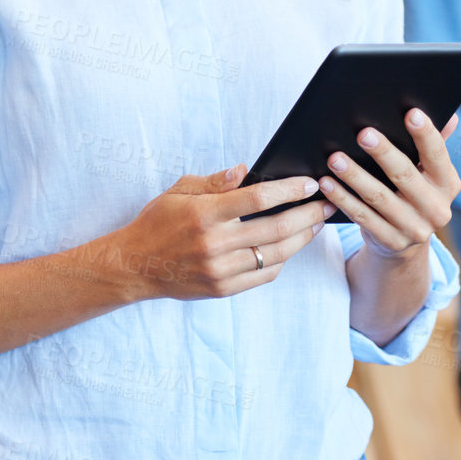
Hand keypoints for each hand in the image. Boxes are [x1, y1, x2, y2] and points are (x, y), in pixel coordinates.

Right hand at [111, 164, 336, 301]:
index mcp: (203, 213)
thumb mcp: (177, 192)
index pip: (257, 198)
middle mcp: (214, 243)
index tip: (308, 184)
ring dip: (301, 238)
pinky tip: (288, 247)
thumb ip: (213, 182)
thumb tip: (246, 171)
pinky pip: (264, 274)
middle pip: (275, 228)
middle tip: (325, 204)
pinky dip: (281, 260)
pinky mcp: (223, 288)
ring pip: (276, 253)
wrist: (135, 264)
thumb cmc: (157, 223)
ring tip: (314, 225)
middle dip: (307, 214)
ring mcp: (220, 269)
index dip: (288, 190)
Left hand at [319, 109, 460, 258]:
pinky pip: (362, 217)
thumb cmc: (411, 194)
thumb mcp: (426, 175)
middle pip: (406, 175)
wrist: (404, 244)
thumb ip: (432, 147)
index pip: (438, 155)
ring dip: (355, 176)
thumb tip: (451, 117)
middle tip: (362, 133)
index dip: (426, 134)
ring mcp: (415, 228)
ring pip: (379, 198)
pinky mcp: (391, 241)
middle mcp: (437, 208)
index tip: (411, 113)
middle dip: (383, 153)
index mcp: (448, 184)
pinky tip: (326, 183)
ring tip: (334, 158)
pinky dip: (342, 199)